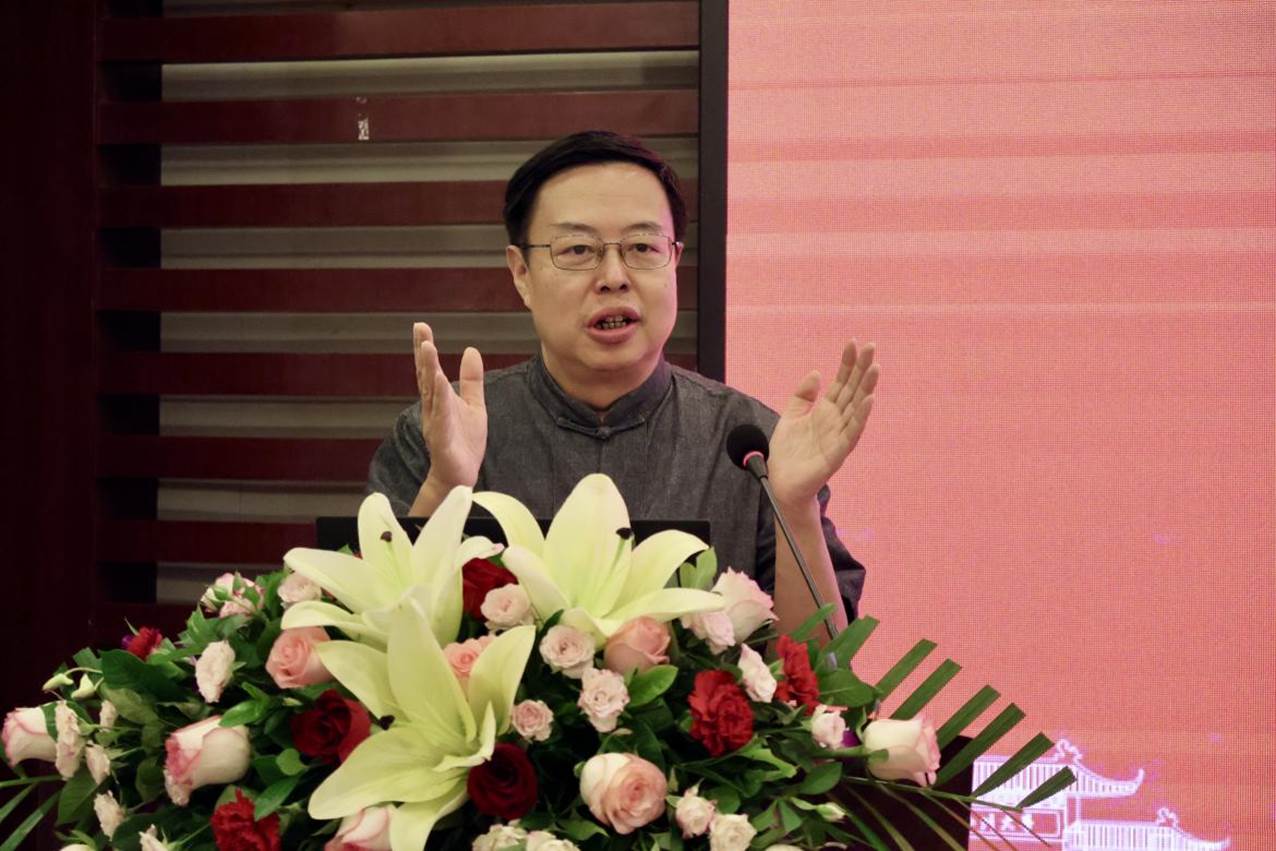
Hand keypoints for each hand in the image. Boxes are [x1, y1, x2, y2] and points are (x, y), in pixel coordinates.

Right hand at [414, 322, 486, 490]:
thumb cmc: (463, 441)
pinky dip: (440, 398)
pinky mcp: (441, 437)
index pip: (430, 370)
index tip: (421, 327)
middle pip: (426, 376)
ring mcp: (435, 421)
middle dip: (422, 352)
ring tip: (427, 348)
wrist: (460, 474)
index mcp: (439, 399)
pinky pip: (440, 415)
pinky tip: (439, 381)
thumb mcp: (473, 404)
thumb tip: (471, 350)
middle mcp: (433, 407)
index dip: (425, 349)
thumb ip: (471, 380)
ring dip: (428, 369)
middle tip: (420, 329)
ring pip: (431, 392)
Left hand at [768, 340, 878, 507]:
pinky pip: (852, 432)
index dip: (847, 363)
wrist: (782, 483)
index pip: (841, 382)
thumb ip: (802, 396)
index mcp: (826, 411)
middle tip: (871, 346)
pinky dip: (861, 416)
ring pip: (857, 408)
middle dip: (862, 369)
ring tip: (875, 368)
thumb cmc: (788, 453)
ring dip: (867, 388)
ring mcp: (839, 436)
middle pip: (853, 390)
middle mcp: (836, 421)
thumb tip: (816, 372)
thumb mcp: (790, 416)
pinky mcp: (837, 453)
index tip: (852, 342)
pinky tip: (869, 399)